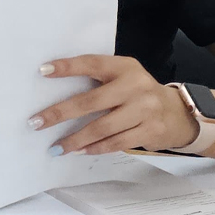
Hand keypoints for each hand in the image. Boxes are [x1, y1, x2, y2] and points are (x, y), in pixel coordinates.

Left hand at [30, 55, 199, 155]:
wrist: (178, 113)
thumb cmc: (138, 94)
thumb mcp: (123, 77)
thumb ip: (99, 80)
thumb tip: (56, 93)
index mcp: (125, 67)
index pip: (92, 64)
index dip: (68, 67)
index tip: (42, 71)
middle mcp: (136, 86)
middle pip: (91, 101)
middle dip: (60, 113)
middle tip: (36, 122)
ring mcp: (145, 110)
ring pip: (102, 127)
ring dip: (75, 139)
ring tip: (56, 147)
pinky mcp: (150, 131)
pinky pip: (116, 143)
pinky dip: (95, 148)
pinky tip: (79, 151)